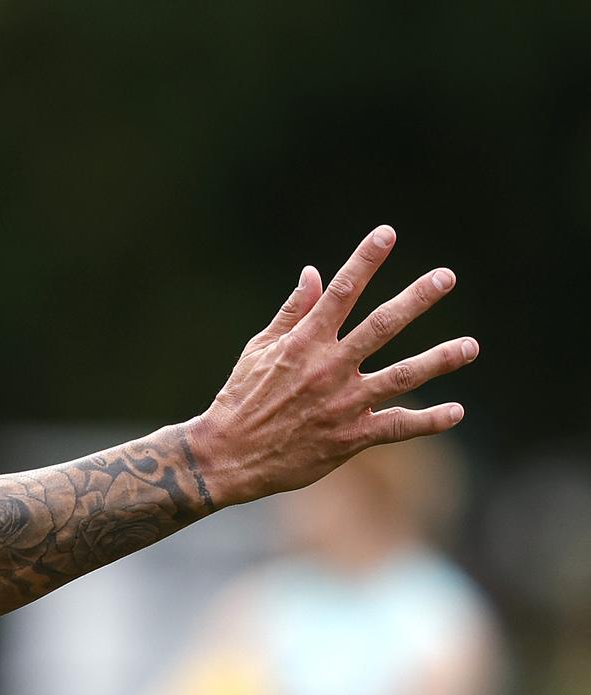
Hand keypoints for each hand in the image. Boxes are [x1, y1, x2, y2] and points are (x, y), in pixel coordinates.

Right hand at [189, 225, 478, 506]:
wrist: (228, 455)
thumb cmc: (241, 398)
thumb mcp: (259, 349)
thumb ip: (292, 312)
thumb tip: (313, 273)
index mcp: (303, 343)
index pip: (340, 293)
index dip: (364, 261)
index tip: (387, 234)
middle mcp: (327, 368)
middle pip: (381, 327)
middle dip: (415, 300)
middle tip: (446, 277)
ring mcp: (342, 403)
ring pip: (401, 376)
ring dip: (439, 360)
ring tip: (470, 346)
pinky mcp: (349, 437)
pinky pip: (397, 426)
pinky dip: (429, 421)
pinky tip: (457, 411)